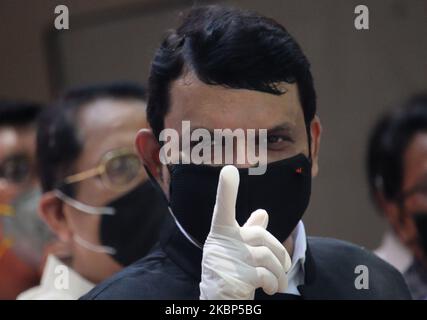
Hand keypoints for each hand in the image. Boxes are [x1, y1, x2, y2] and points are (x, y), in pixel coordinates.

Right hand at [199, 165, 291, 299]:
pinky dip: (275, 283)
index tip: (229, 170)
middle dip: (278, 252)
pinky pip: (267, 274)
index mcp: (221, 233)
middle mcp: (222, 243)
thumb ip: (249, 231)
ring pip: (268, 256)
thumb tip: (264, 213)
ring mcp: (230, 259)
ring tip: (279, 284)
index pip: (223, 208)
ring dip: (279, 273)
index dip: (227, 190)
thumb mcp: (236, 250)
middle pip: (261, 236)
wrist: (217, 300)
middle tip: (283, 267)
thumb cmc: (228, 272)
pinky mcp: (239, 277)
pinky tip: (271, 289)